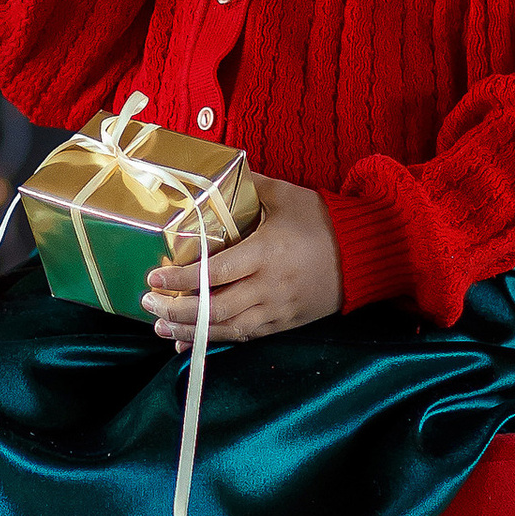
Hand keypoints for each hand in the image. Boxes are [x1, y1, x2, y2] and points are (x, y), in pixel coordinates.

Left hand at [143, 171, 343, 344]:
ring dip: (191, 331)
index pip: (215, 272)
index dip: (182, 279)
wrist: (366, 254)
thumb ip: (250, 187)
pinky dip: (216, 341)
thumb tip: (218, 173)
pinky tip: (191, 342)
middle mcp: (269, 286)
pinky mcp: (285, 323)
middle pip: (215, 307)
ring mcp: (277, 309)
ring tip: (160, 327)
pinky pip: (246, 337)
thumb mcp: (286, 197)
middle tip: (148, 304)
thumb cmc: (323, 221)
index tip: (154, 278)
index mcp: (266, 253)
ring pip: (227, 328)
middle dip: (177, 309)